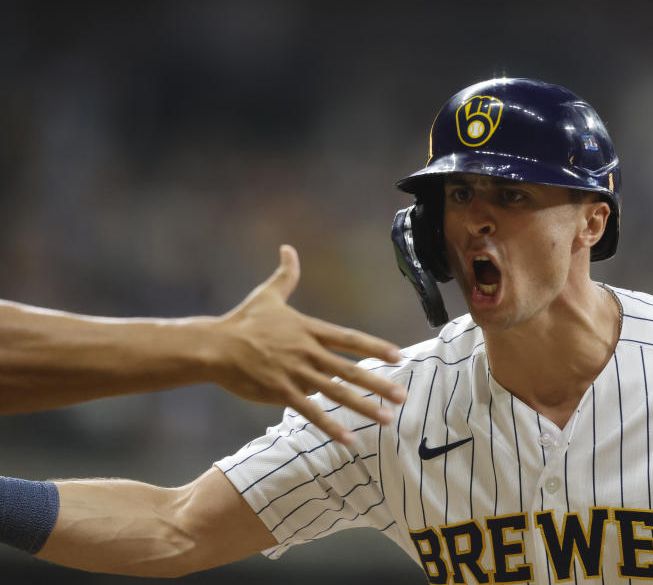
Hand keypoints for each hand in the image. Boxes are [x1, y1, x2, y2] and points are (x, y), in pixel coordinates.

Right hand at [209, 245, 404, 443]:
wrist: (214, 346)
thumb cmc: (242, 321)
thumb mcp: (268, 294)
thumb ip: (286, 274)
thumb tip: (288, 248)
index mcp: (309, 330)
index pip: (350, 339)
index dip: (376, 347)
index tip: (399, 356)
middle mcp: (308, 351)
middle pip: (350, 369)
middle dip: (379, 383)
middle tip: (402, 396)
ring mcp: (295, 372)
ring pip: (336, 392)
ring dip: (363, 407)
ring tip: (386, 419)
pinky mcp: (280, 391)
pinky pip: (310, 411)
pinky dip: (330, 426)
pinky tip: (348, 440)